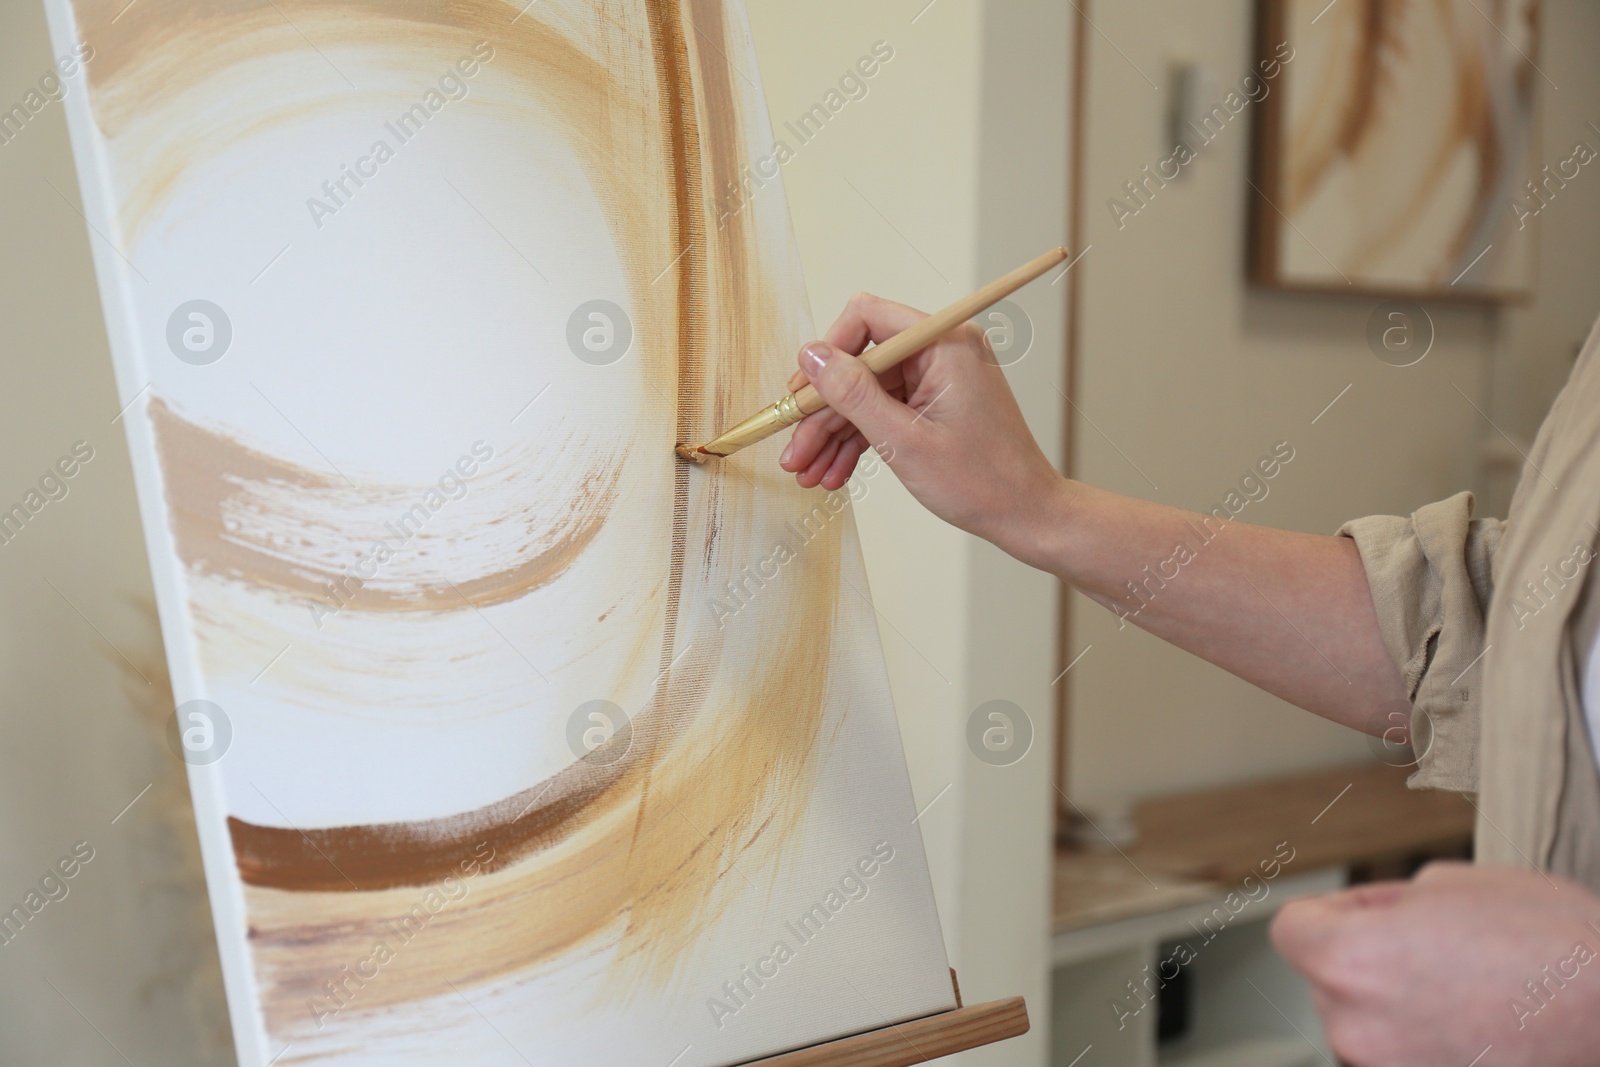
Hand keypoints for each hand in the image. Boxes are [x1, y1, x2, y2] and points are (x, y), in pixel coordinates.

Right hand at [778, 292, 1065, 550]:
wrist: (1026, 515)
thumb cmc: (982, 481)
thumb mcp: (903, 440)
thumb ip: (853, 394)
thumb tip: (811, 355)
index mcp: (944, 343)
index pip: (867, 319)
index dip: (828, 354)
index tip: (802, 395)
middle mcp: (941, 351)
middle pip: (861, 364)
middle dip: (823, 411)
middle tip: (794, 451)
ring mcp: (937, 378)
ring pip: (867, 393)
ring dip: (834, 433)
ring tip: (806, 473)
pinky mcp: (934, 403)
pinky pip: (884, 411)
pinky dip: (859, 440)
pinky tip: (833, 473)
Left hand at [1270, 862, 1599, 1065]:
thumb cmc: (1554, 949)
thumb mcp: (1450, 884)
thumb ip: (1385, 902)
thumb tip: (1368, 917)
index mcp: (1349, 960)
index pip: (1291, 928)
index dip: (1333, 910)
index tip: (1366, 911)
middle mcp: (1354, 1026)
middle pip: (1328, 978)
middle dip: (1368, 956)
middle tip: (1438, 947)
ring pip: (1365, 1022)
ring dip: (1396, 1004)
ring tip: (1468, 989)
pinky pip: (1401, 1055)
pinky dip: (1425, 1041)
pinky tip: (1475, 1024)